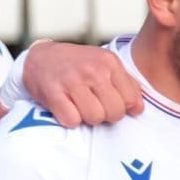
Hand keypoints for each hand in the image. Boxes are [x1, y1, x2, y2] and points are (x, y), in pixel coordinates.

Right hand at [23, 40, 143, 126]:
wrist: (41, 58)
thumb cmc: (79, 66)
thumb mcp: (105, 65)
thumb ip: (127, 85)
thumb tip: (138, 109)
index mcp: (110, 62)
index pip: (131, 101)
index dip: (122, 108)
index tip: (110, 102)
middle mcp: (93, 70)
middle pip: (114, 112)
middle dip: (106, 115)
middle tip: (94, 105)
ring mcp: (72, 81)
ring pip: (95, 118)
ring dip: (88, 118)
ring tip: (80, 106)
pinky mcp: (53, 93)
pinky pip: (72, 121)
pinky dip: (70, 119)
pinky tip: (66, 107)